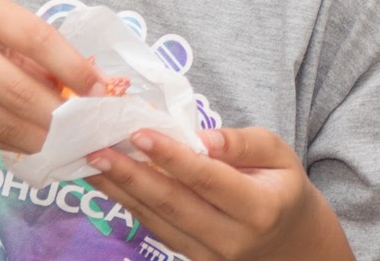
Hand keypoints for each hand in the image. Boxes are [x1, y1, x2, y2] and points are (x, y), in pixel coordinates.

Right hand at [0, 0, 108, 154]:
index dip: (73, 67)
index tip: (99, 86)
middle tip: (87, 124)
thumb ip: (21, 41)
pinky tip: (30, 140)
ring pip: (0, 122)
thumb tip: (76, 78)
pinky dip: (11, 142)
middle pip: (18, 91)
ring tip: (65, 138)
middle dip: (60, 114)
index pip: (36, 39)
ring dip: (40, 136)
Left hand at [87, 127, 344, 260]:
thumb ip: (241, 143)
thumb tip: (199, 137)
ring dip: (120, 190)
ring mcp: (209, 256)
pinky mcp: (191, 260)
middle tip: (96, 148)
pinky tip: (109, 181)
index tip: (139, 132)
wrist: (288, 241)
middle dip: (130, 175)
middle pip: (173, 204)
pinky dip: (130, 203)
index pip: (207, 179)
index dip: (172, 156)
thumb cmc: (281, 185)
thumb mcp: (279, 153)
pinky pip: (156, 229)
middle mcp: (231, 239)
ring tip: (91, 162)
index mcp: (259, 208)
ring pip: (157, 220)